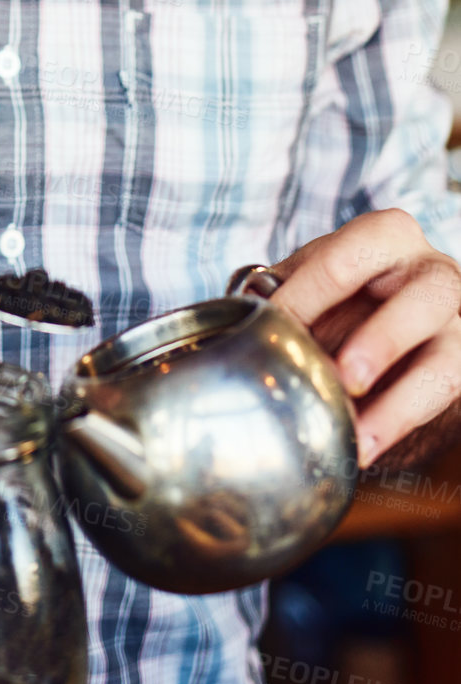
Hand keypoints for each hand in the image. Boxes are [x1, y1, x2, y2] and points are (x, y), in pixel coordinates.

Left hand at [271, 209, 460, 466]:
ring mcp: (457, 320)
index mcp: (388, 236)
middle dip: (384, 338)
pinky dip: (401, 423)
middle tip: (344, 376)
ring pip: (446, 355)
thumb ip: (284, 288)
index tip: (272, 330)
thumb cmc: (345, 288)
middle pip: (424, 295)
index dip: (308, 295)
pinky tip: (365, 447)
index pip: (348, 258)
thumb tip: (244, 315)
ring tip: (359, 430)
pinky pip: (446, 394)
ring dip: (401, 397)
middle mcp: (434, 271)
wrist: (392, 314)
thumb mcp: (314, 274)